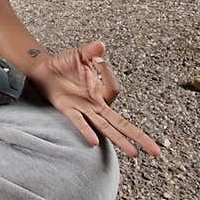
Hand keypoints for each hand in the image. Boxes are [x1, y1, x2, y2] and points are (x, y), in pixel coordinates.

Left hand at [29, 41, 160, 158]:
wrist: (43, 70)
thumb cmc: (63, 64)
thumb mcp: (79, 55)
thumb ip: (90, 51)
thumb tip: (101, 45)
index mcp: (100, 91)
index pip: (114, 89)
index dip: (107, 73)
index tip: (97, 60)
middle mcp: (96, 104)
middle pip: (122, 123)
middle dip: (139, 136)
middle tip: (157, 151)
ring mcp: (84, 109)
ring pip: (106, 127)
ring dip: (120, 140)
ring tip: (135, 154)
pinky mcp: (68, 110)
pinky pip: (80, 122)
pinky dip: (86, 130)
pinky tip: (94, 141)